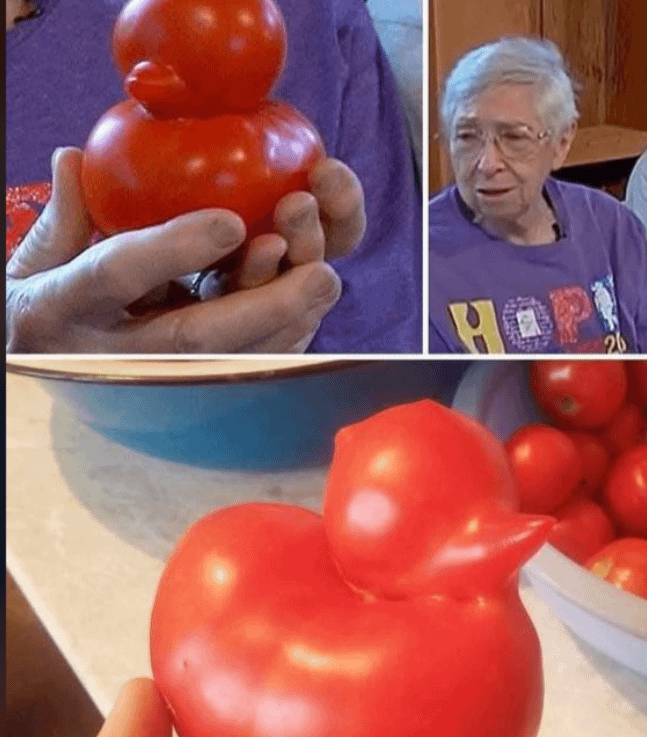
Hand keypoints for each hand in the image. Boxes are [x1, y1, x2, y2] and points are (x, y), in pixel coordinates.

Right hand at [6, 148, 344, 352]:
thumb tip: (76, 159)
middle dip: (265, 305)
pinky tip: (310, 309)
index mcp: (63, 306)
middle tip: (319, 274)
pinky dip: (281, 338)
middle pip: (198, 336)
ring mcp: (154, 376)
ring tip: (324, 282)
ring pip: (232, 359)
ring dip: (286, 321)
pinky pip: (241, 368)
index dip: (174, 249)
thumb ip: (65, 214)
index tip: (232, 223)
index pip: (118, 275)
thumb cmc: (44, 303)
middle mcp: (115, 350)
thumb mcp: (39, 261)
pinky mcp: (186, 385)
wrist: (46, 367)